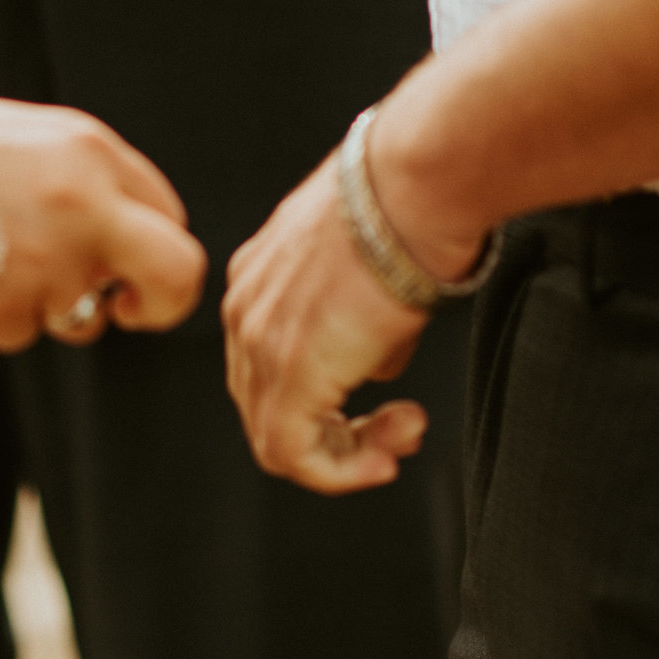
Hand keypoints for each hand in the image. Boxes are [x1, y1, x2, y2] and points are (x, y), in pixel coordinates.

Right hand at [0, 96, 206, 350]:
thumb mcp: (23, 136)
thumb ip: (86, 178)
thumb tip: (130, 236)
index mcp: (89, 152)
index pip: (168, 213)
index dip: (152, 246)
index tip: (130, 267)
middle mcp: (84, 207)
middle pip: (177, 272)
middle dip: (165, 303)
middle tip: (135, 310)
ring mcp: (48, 264)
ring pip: (79, 317)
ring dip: (46, 305)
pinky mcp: (6, 311)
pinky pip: (19, 330)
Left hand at [222, 147, 480, 493]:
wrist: (414, 187)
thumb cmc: (410, 208)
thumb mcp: (375, 268)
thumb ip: (362, 326)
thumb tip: (376, 367)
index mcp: (259, 277)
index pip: (267, 365)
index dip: (322, 400)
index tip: (379, 404)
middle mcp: (245, 309)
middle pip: (265, 405)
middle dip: (337, 432)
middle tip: (399, 428)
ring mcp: (259, 341)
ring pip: (276, 438)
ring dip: (346, 456)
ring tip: (402, 436)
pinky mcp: (288, 373)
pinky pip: (293, 454)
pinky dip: (341, 472)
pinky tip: (387, 455)